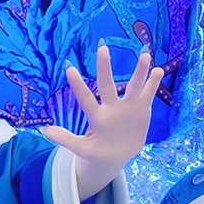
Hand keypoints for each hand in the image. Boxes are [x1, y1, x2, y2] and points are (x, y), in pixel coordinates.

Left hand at [42, 44, 163, 198]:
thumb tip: (45, 130)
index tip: (69, 68)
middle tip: (102, 47)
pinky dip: (153, 83)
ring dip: (139, 72)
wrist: (116, 155)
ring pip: (133, 86)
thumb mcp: (81, 149)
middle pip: (107, 85)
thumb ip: (66, 140)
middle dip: (105, 68)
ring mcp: (127, 106)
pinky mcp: (141, 109)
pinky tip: (157, 71)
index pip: (85, 99)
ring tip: (145, 55)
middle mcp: (111, 106)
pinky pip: (148, 94)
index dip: (78, 86)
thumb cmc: (96, 151)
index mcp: (96, 116)